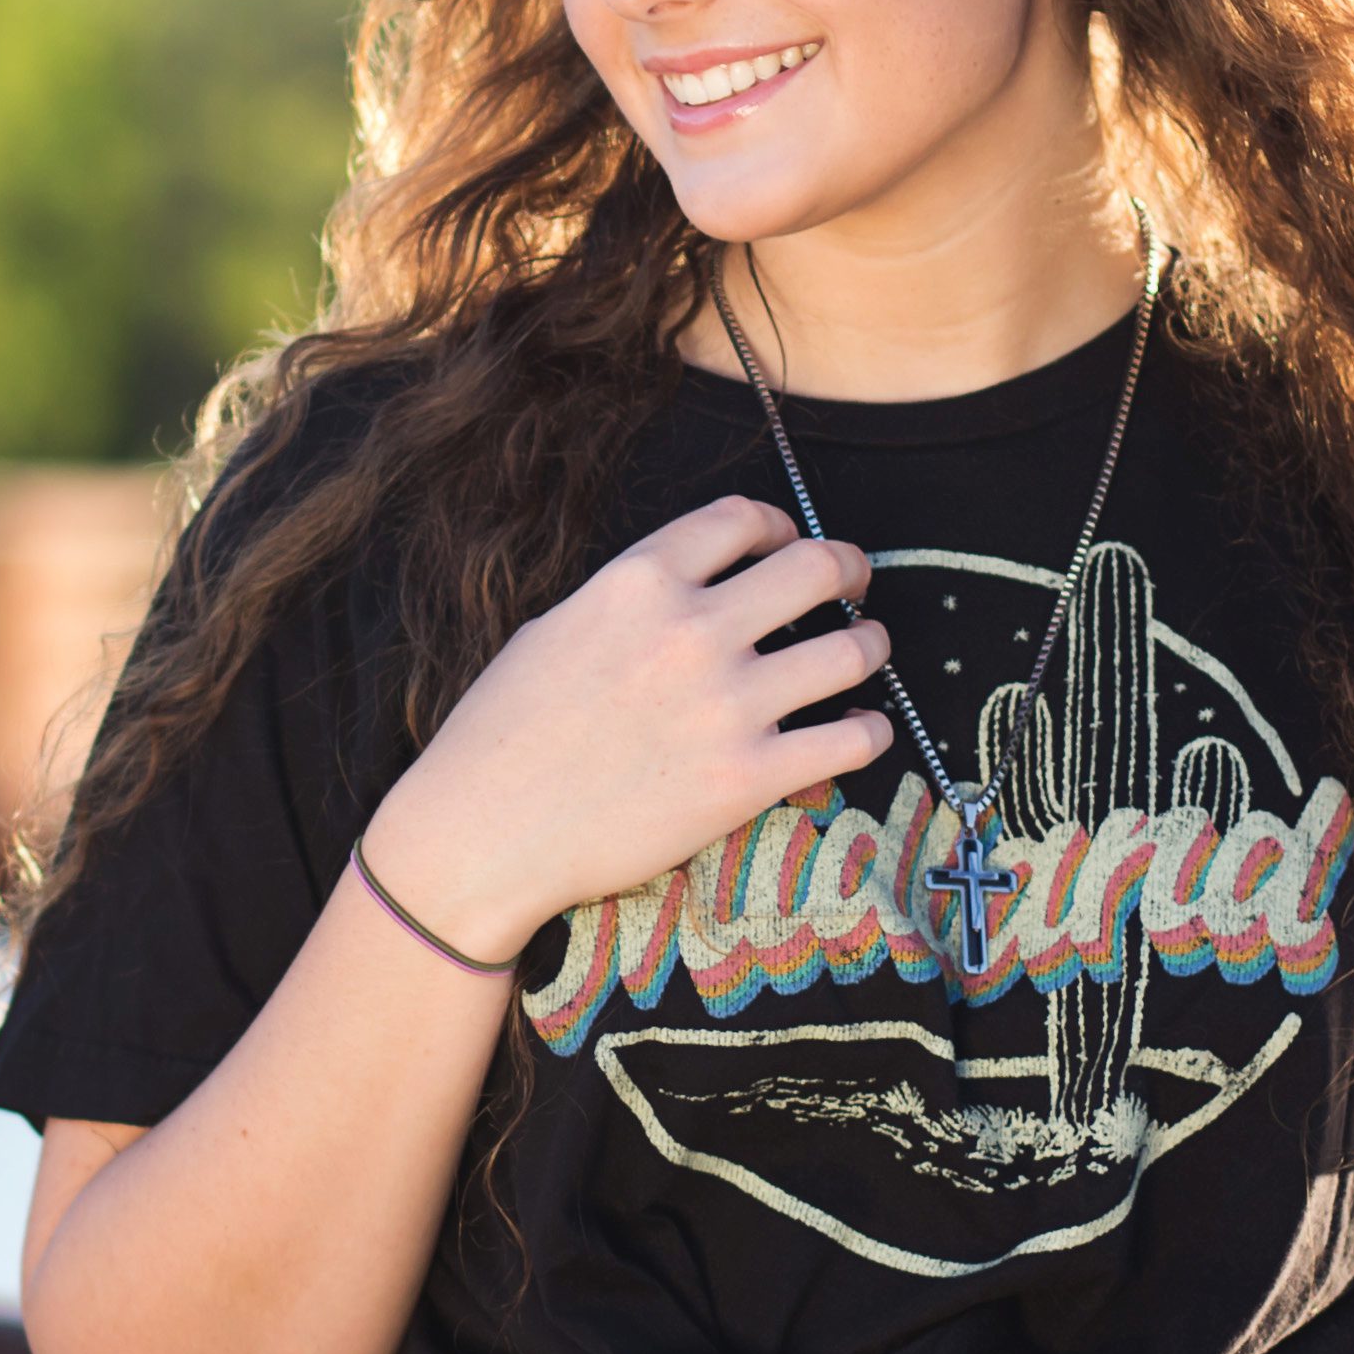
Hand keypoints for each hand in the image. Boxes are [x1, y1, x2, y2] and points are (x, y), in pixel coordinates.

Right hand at [359, 497, 888, 959]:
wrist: (485, 833)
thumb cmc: (499, 736)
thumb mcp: (551, 631)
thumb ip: (625, 603)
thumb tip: (682, 595)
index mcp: (637, 582)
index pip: (740, 520)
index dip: (777, 524)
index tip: (785, 542)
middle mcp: (691, 631)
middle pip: (814, 568)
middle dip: (845, 568)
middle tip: (852, 584)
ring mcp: (727, 705)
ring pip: (850, 651)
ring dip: (869, 645)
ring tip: (865, 651)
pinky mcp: (748, 778)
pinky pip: (850, 739)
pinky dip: (869, 730)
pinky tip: (861, 729)